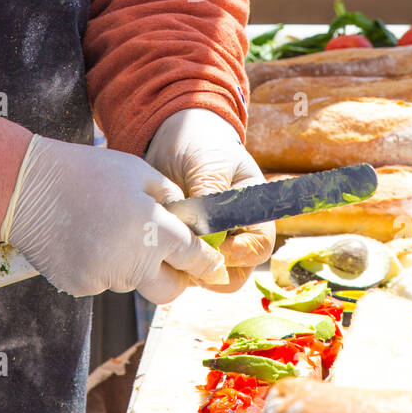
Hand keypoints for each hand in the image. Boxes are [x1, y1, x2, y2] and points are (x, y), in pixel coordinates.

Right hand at [0, 135, 228, 302]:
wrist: (27, 189)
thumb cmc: (85, 172)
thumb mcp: (137, 171)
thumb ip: (167, 196)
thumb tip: (181, 216)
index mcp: (154, 231)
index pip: (195, 259)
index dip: (209, 265)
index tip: (216, 268)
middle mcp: (134, 263)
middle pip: (169, 291)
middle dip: (176, 279)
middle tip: (167, 258)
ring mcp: (105, 279)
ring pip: (132, 281)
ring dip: (133, 265)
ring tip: (108, 228)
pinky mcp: (80, 286)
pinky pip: (102, 280)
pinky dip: (101, 265)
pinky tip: (85, 237)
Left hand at [144, 109, 275, 292]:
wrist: (172, 136)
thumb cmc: (201, 143)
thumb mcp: (210, 162)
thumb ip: (211, 193)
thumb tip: (209, 231)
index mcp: (253, 213)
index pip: (259, 248)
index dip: (238, 252)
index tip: (210, 243)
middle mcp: (234, 235)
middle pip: (234, 274)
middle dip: (210, 269)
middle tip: (184, 251)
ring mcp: (207, 244)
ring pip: (204, 276)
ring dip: (185, 267)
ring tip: (165, 243)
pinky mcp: (182, 245)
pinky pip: (178, 268)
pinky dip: (167, 261)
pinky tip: (152, 241)